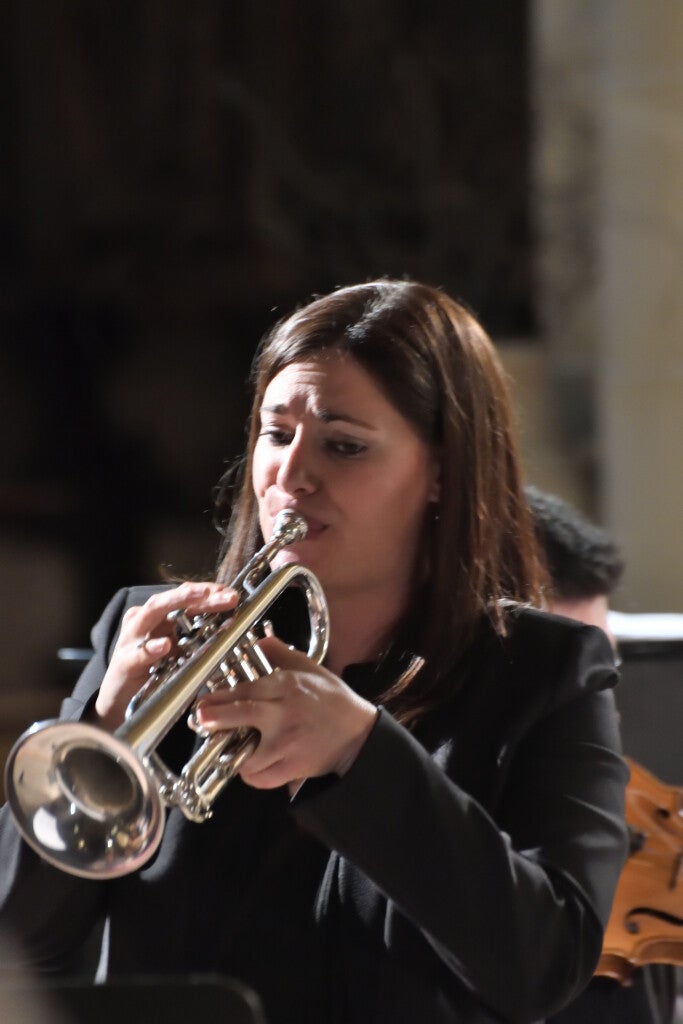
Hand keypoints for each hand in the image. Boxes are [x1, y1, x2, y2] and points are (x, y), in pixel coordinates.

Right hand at [94, 582, 238, 730]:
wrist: (122, 700)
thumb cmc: (153, 671)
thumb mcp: (181, 652)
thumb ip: (200, 638)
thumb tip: (232, 626)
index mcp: (161, 617)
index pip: (186, 596)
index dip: (209, 592)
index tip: (231, 594)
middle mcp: (145, 620)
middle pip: (173, 599)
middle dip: (199, 594)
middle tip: (222, 594)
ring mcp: (133, 638)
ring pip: (151, 612)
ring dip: (174, 602)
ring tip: (195, 597)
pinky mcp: (124, 661)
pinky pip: (138, 653)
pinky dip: (151, 648)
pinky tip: (164, 645)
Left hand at [194, 635, 377, 790]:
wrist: (358, 733)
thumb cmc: (333, 700)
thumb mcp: (310, 669)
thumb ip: (282, 654)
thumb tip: (261, 641)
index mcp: (286, 687)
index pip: (245, 690)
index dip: (218, 698)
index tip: (202, 703)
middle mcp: (284, 713)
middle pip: (240, 714)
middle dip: (214, 718)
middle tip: (201, 720)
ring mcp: (287, 742)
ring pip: (246, 754)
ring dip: (235, 755)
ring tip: (234, 749)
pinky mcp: (293, 766)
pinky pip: (261, 777)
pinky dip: (252, 776)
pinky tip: (252, 766)